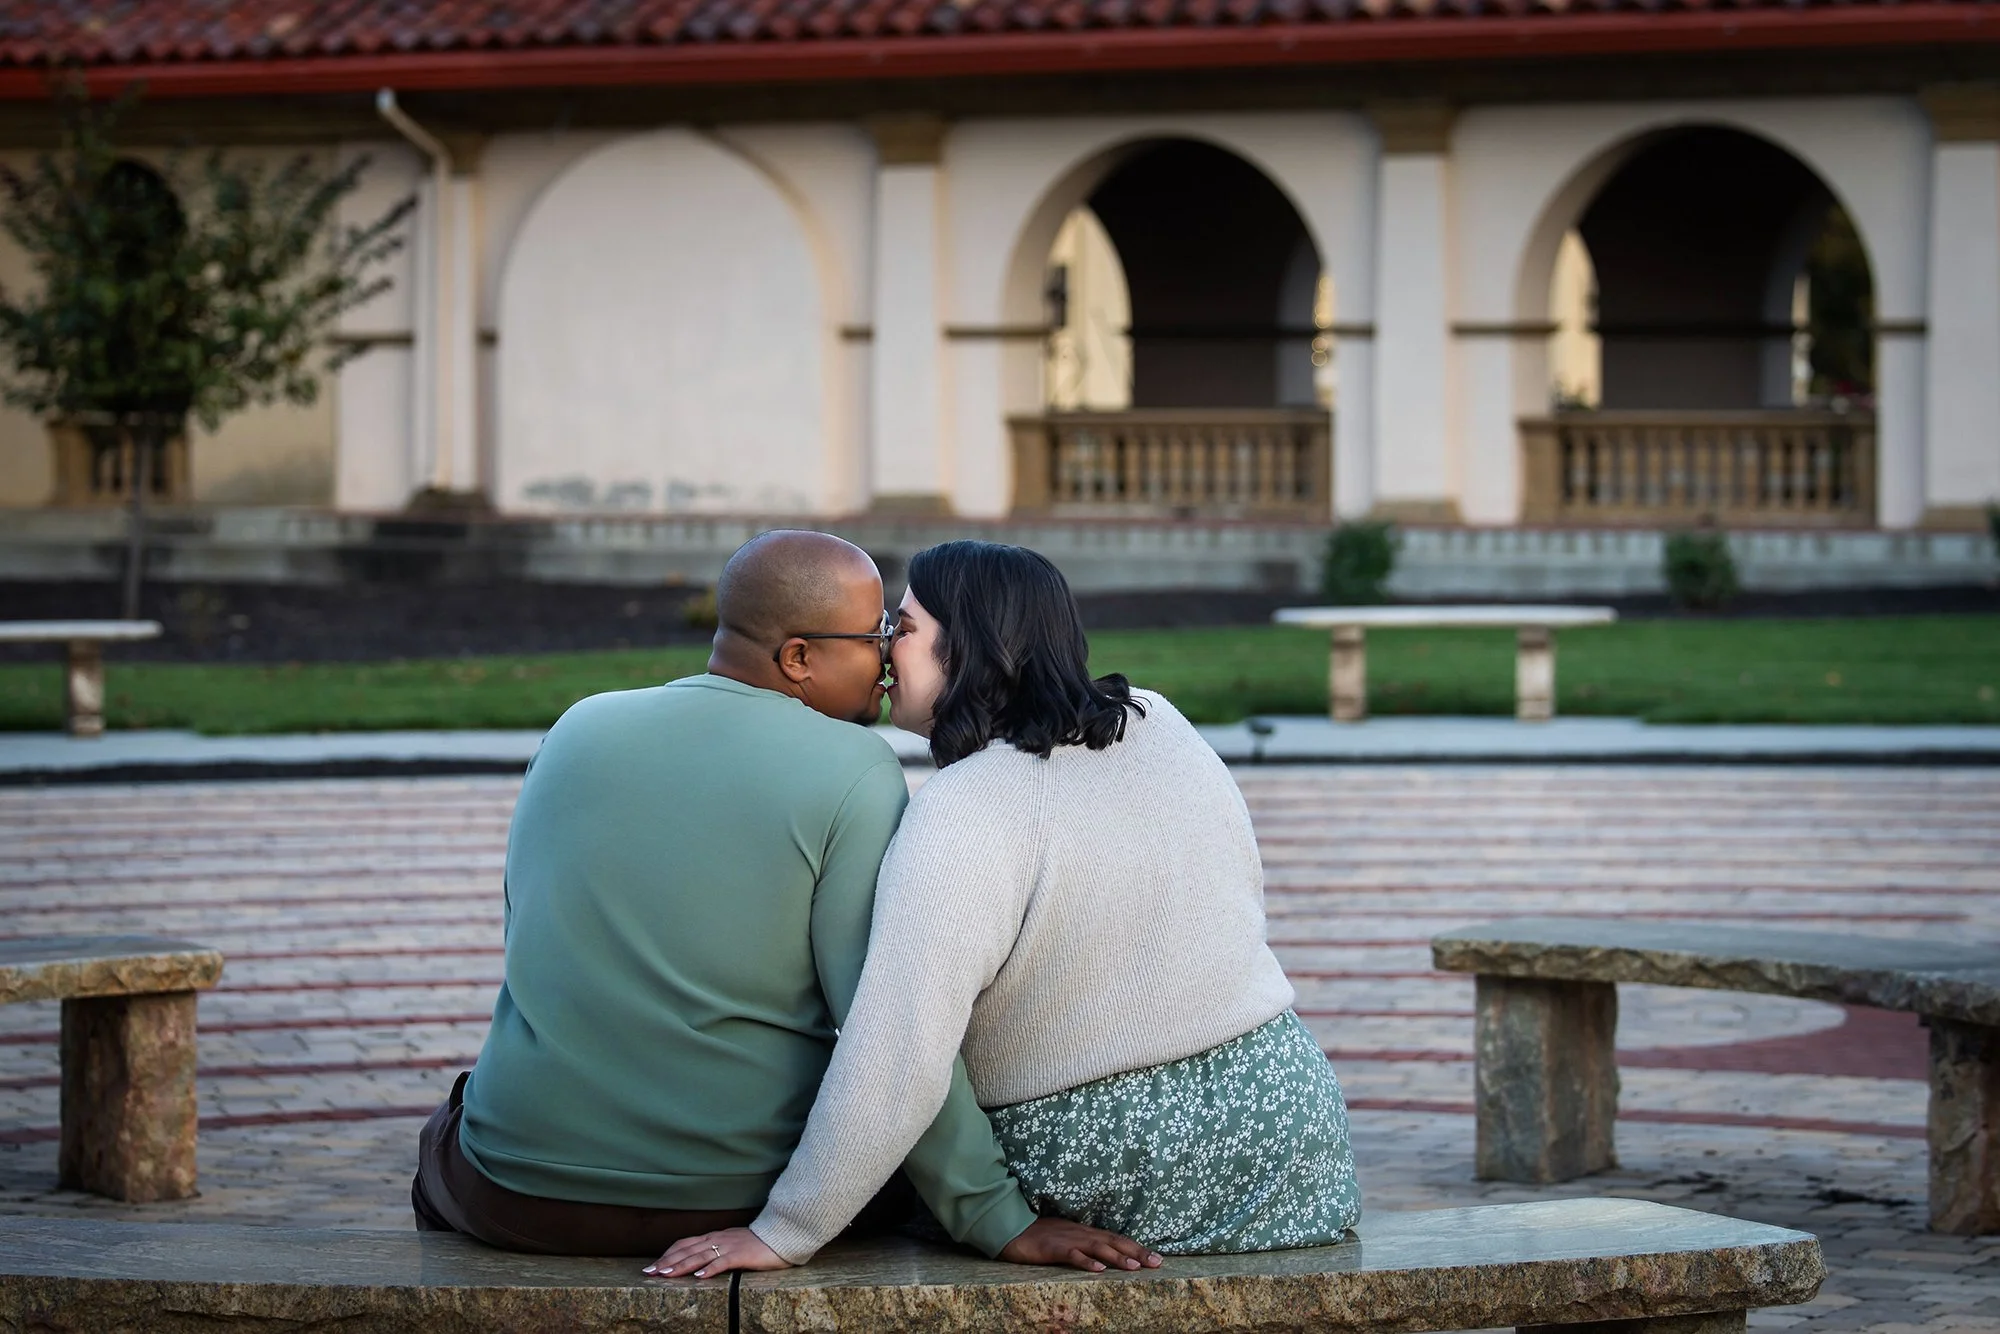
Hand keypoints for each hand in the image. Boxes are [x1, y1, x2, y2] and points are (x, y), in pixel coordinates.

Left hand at [644, 1226, 791, 1278]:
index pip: (685, 1243)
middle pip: (687, 1250)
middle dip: (667, 1261)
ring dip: (681, 1265)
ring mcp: (729, 1246)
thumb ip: (717, 1249)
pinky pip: (722, 1262)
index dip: (668, 1254)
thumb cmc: (758, 1243)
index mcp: (715, 1237)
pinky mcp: (741, 1255)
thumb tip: (701, 1261)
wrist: (781, 1235)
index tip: (654, 1265)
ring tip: (666, 1274)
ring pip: (699, 1256)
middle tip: (649, 1272)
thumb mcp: (733, 1243)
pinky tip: (699, 1277)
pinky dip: (709, 1269)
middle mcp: (718, 1239)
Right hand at [998, 1217, 1163, 1271]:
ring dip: (1117, 1257)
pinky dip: (1086, 1262)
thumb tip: (1104, 1256)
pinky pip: (1072, 1256)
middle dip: (1137, 1251)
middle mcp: (1081, 1233)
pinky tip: (1098, 1270)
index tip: (1157, 1257)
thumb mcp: (1066, 1238)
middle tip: (1157, 1262)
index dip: (1137, 1247)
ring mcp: (1068, 1240)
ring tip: (1135, 1266)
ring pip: (1097, 1248)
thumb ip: (1084, 1244)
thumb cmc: (1039, 1236)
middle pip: (1114, 1242)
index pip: (1116, 1239)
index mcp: (1085, 1232)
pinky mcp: (1053, 1249)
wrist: (1012, 1230)